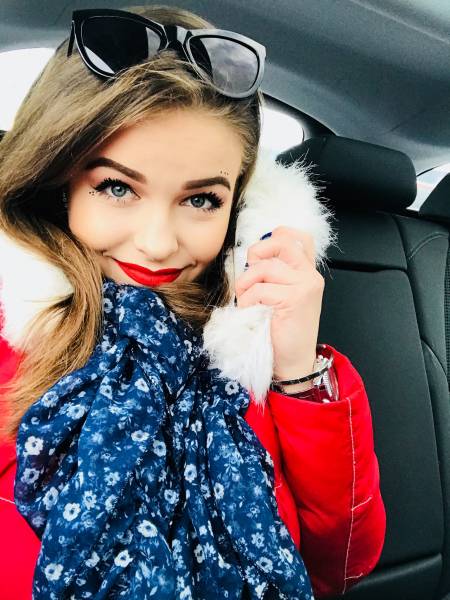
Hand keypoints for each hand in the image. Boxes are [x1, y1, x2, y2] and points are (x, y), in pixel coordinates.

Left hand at [234, 226, 323, 391]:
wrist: (294, 362)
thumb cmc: (283, 332)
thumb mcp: (283, 297)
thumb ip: (276, 277)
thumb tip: (252, 259)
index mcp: (307, 273)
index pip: (299, 238)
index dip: (277, 237)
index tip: (260, 256)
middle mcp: (310, 275)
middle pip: (280, 243)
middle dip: (256, 254)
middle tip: (250, 276)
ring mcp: (304, 286)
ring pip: (264, 269)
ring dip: (246, 285)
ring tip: (247, 302)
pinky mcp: (294, 299)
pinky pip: (259, 290)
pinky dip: (248, 302)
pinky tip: (251, 312)